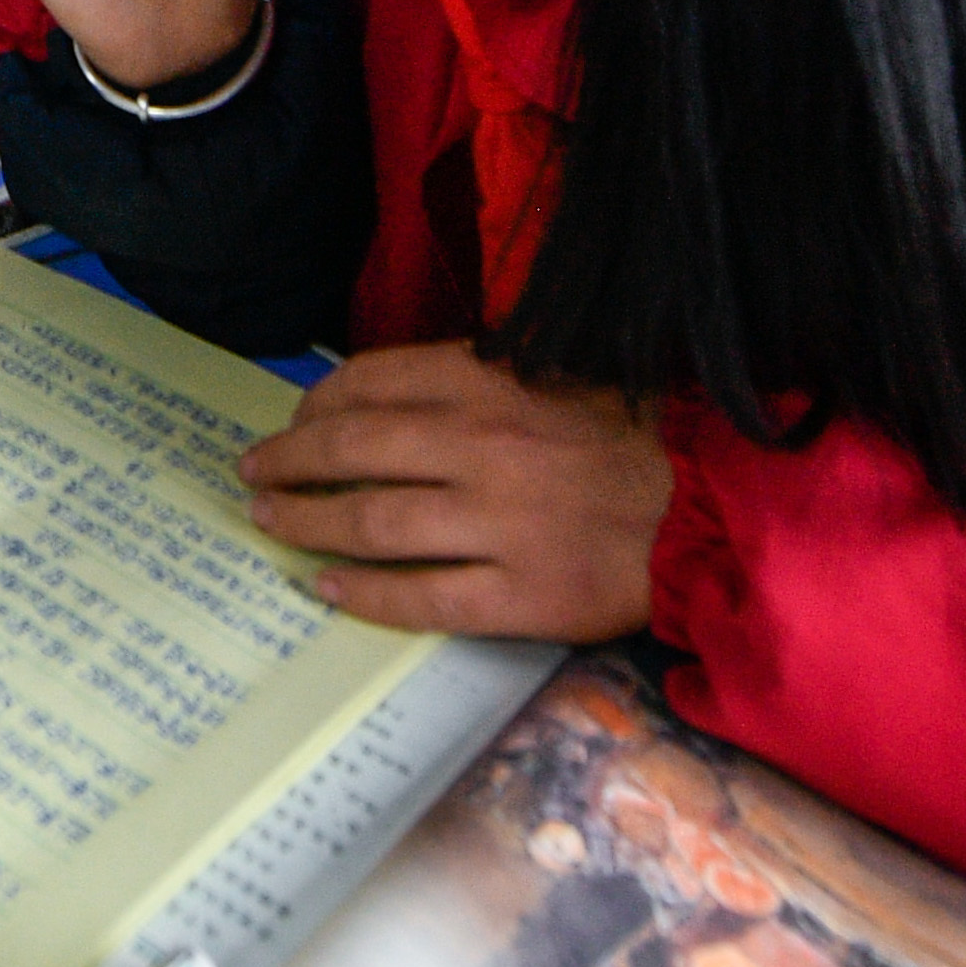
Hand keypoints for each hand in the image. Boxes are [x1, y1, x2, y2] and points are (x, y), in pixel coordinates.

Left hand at [241, 344, 673, 638]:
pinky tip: (326, 588)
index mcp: (490, 380)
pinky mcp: (519, 593)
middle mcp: (483, 444)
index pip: (370, 382)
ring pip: (372, 522)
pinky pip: (419, 596)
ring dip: (307, 522)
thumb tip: (390, 391)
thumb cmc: (632, 434)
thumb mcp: (557, 370)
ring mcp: (499, 523)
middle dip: (289, 463)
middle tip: (253, 475)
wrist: (712, 508)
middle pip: (352, 450)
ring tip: (271, 523)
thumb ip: (478, 374)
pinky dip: (362, 592)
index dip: (316, 406)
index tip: (293, 423)